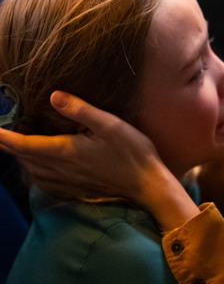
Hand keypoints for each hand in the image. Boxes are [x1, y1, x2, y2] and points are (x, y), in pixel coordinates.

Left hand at [0, 91, 168, 205]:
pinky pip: (44, 180)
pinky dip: (34, 169)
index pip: (22, 144)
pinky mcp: (75, 187)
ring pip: (31, 169)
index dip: (1, 135)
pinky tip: (41, 162)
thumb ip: (82, 111)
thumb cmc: (133, 153)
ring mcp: (68, 180)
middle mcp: (61, 169)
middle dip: (8, 143)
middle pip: (21, 157)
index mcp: (66, 151)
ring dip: (20, 155)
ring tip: (21, 139)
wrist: (148, 185)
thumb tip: (53, 96)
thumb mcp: (111, 125)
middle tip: (6, 126)